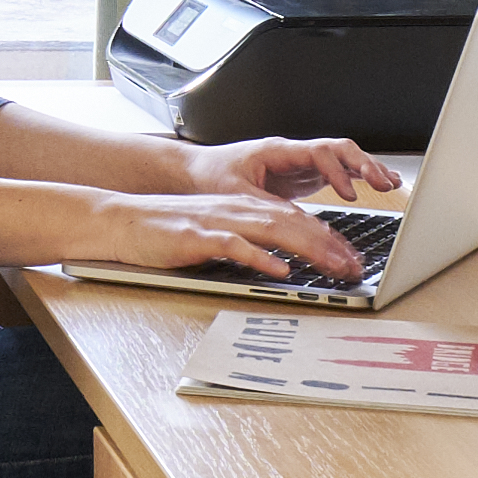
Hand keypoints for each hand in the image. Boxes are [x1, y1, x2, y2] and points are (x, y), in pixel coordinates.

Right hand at [77, 188, 369, 286]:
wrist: (122, 220)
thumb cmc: (167, 231)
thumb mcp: (216, 232)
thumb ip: (249, 242)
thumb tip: (283, 261)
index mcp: (243, 207)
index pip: (296, 218)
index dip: (328, 237)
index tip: (352, 256)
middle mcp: (236, 209)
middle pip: (294, 222)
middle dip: (330, 244)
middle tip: (356, 266)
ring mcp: (217, 222)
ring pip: (274, 229)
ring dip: (308, 249)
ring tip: (334, 266)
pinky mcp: (197, 237)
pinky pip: (235, 246)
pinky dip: (260, 258)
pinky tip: (280, 270)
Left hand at [194, 134, 403, 207]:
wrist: (198, 171)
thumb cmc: (212, 177)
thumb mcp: (237, 194)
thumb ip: (269, 207)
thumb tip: (296, 224)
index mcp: (278, 151)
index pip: (319, 153)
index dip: (337, 172)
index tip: (349, 192)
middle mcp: (294, 154)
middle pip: (339, 149)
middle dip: (364, 165)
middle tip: (385, 183)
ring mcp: (301, 164)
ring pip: (343, 158)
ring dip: (367, 169)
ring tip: (391, 183)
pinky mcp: (303, 177)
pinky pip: (338, 172)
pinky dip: (359, 177)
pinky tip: (378, 186)